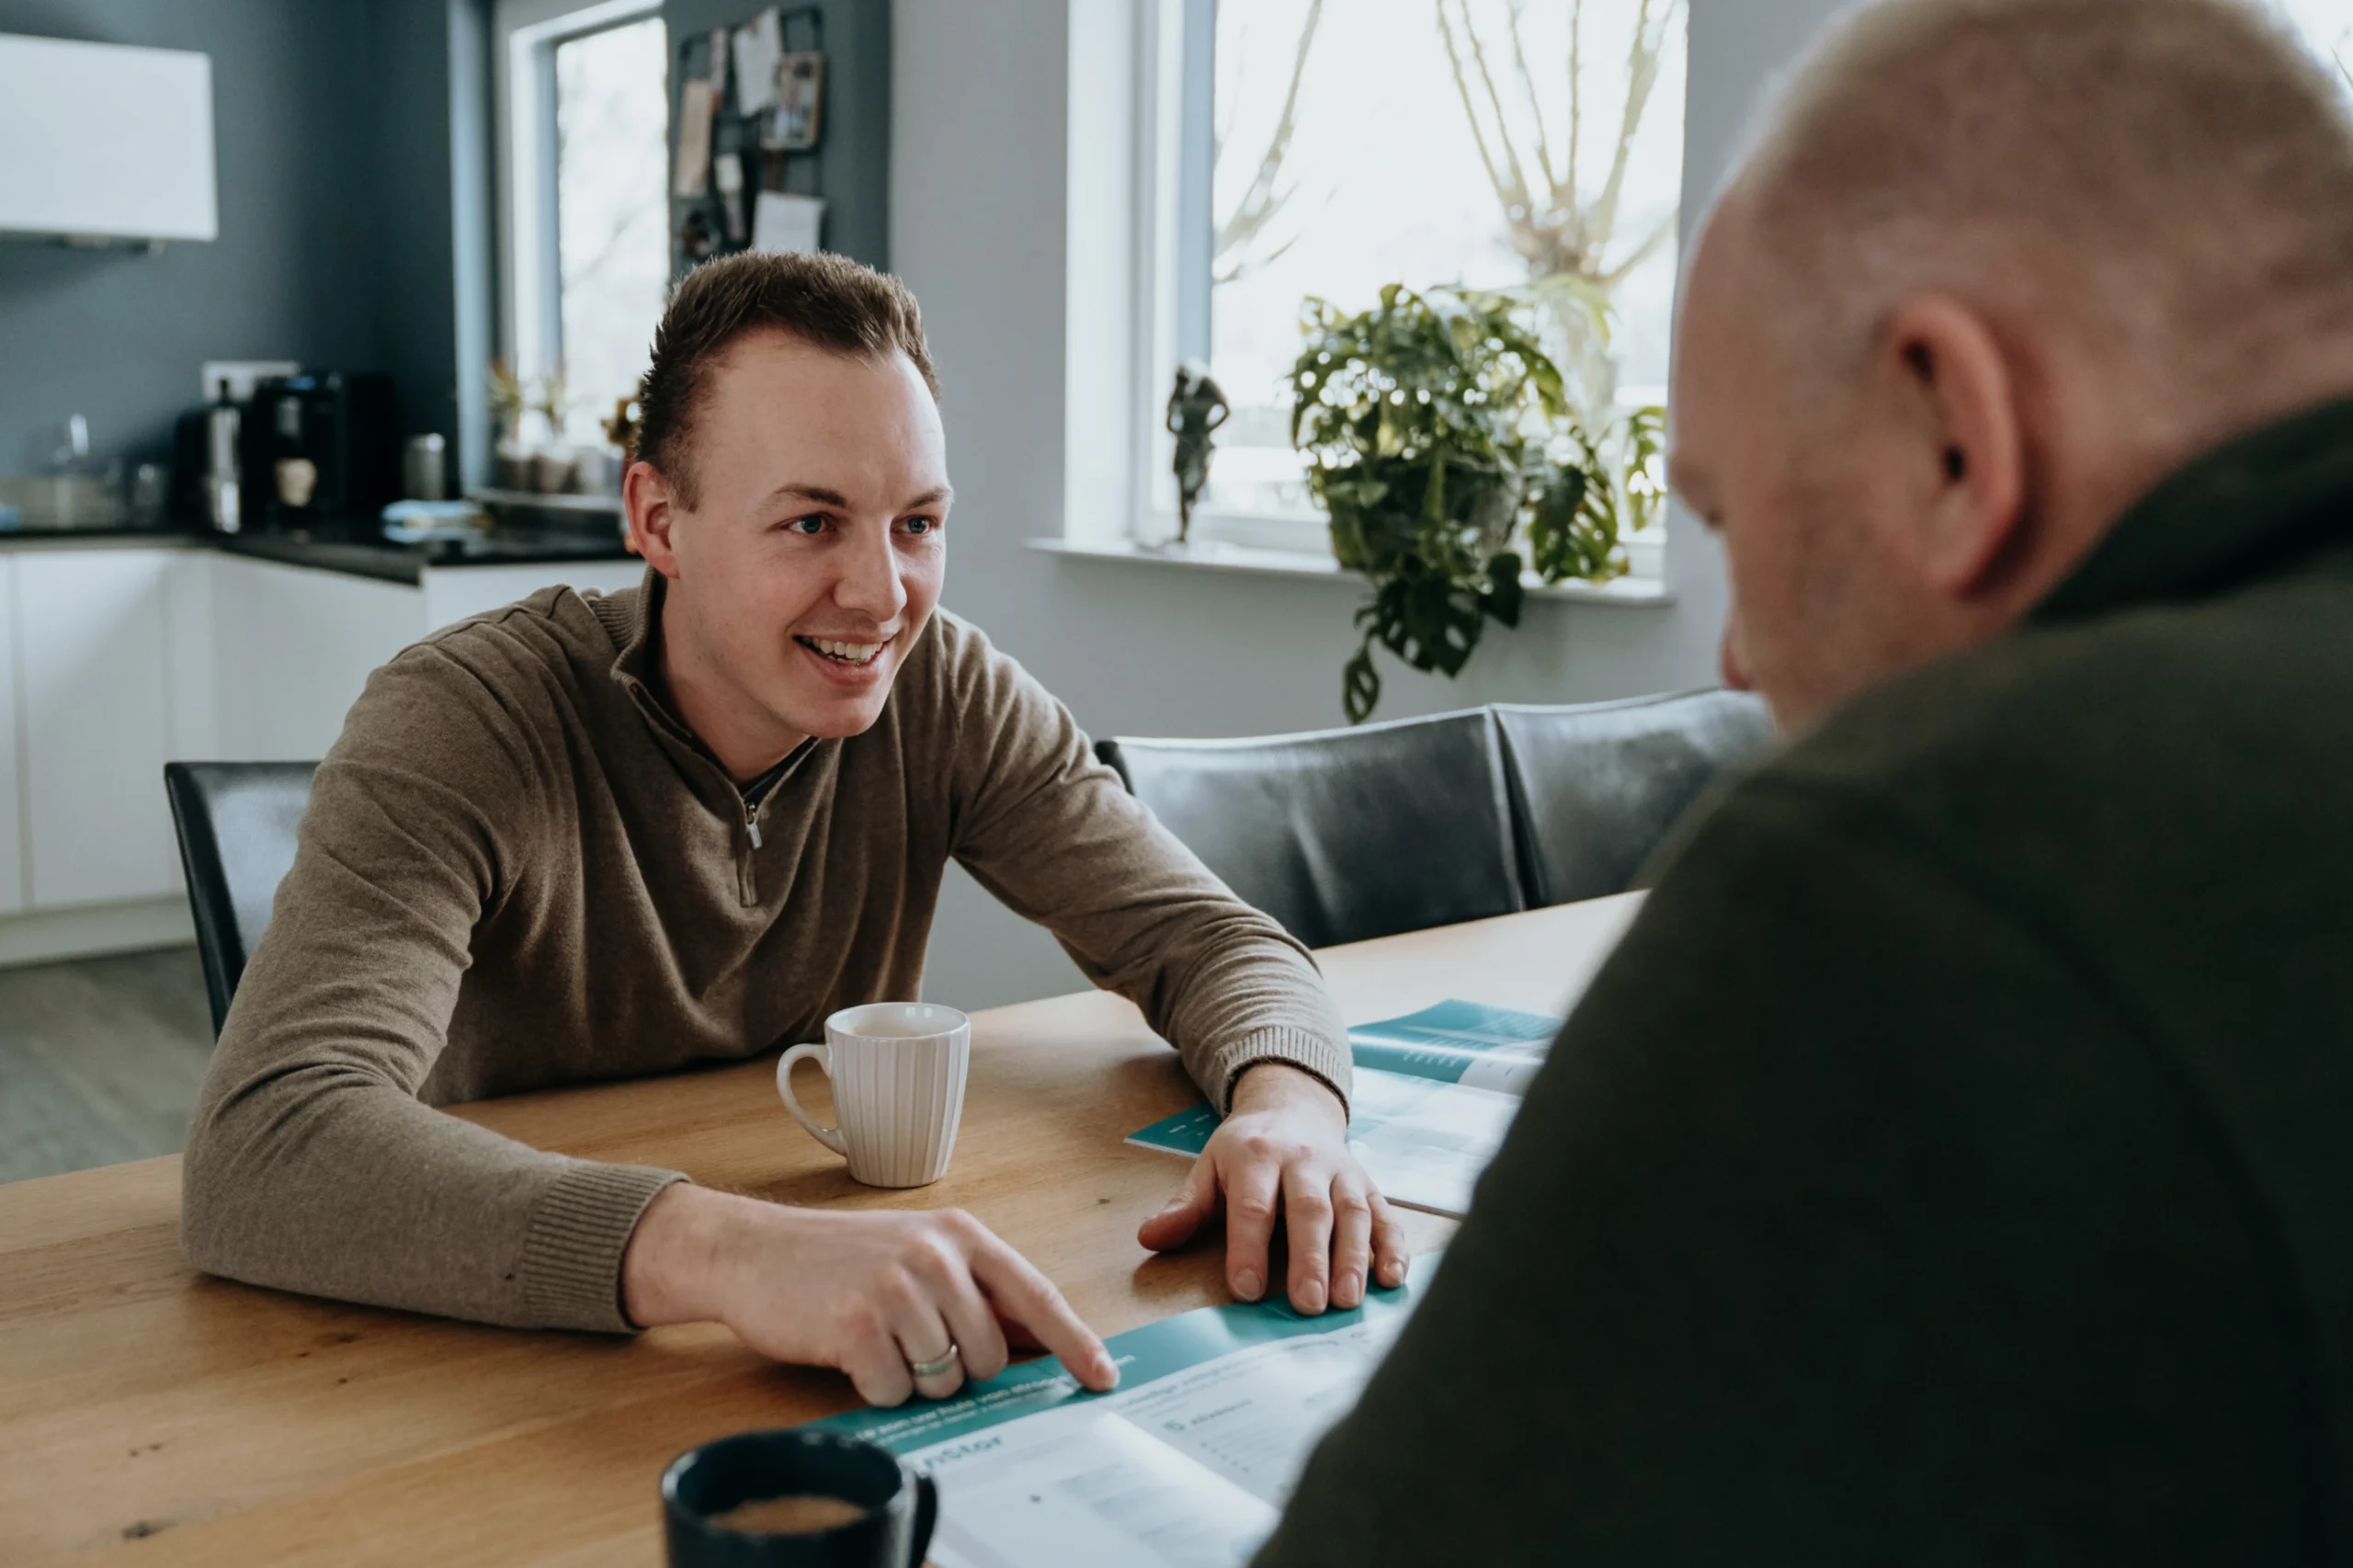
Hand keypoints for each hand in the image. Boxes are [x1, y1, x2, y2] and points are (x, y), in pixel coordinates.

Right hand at [621, 1185, 1118, 1405]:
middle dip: (957, 1367)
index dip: (1074, 1343)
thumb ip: (976, 1289)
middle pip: (989, 1357)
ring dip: (911, 1376)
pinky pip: (894, 1392)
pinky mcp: (857, 1326)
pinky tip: (849, 1349)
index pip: (1035, 1297)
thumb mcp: (917, 1252)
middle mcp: (936, 1256)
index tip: (1103, 1376)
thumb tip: (1036, 1340)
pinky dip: (873, 1386)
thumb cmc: (838, 1257)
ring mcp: (897, 1289)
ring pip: (944, 1380)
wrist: (752, 1250)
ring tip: (876, 1336)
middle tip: (910, 1338)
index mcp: (961, 1235)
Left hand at [1136, 1062, 1409, 1314]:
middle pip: (1309, 1209)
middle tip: (1308, 1304)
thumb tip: (1149, 1237)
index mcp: (1257, 1156)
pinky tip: (1392, 1278)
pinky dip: (1392, 1246)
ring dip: (1354, 1257)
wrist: (1293, 1107)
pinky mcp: (1370, 1185)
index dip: (1250, 1247)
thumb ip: (1185, 1207)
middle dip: (1310, 1257)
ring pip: (1352, 1212)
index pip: (1254, 1204)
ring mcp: (1342, 1172)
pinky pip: (1386, 1214)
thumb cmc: (1246, 1151)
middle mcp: (1304, 1161)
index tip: (1246, 1289)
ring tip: (1347, 1300)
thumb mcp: (1209, 1168)